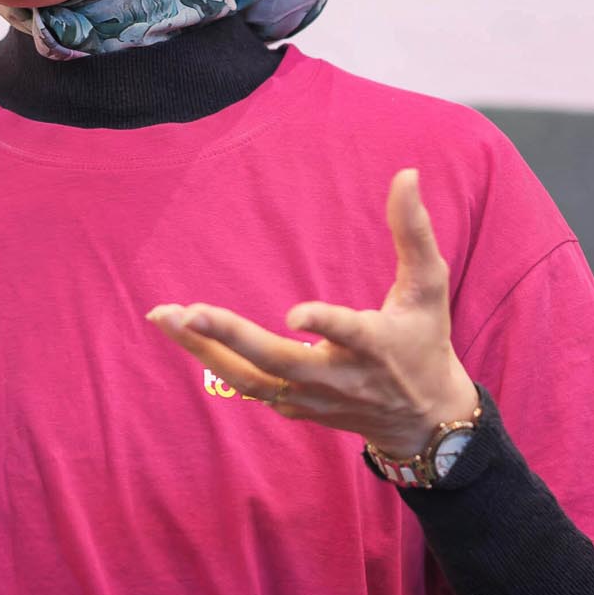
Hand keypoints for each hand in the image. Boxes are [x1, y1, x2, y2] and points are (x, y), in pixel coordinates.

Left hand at [146, 168, 478, 456]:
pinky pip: (245, 385)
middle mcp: (339, 378)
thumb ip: (415, 232)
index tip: (294, 314)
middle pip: (280, 361)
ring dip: (205, 350)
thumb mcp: (429, 288)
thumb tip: (406, 174)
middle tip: (189, 313)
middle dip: (233, 338)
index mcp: (375, 346)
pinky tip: (182, 334)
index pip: (348, 335)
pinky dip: (212, 361)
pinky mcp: (293, 406)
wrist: (422, 419)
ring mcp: (311, 397)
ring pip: (251, 378)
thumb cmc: (424, 342)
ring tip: (164, 318)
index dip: (323, 325)